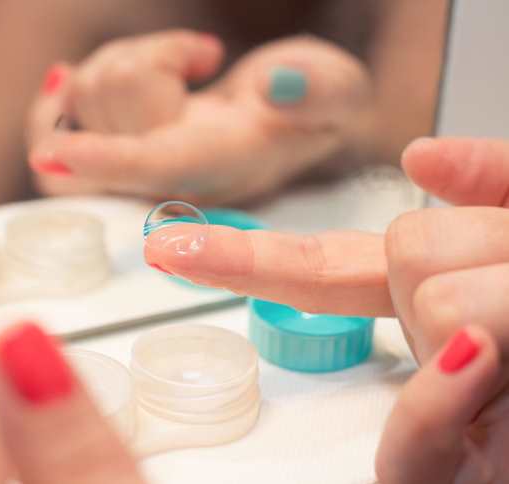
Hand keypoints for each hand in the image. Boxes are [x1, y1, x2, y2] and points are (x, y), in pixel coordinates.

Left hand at [27, 34, 371, 204]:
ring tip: (179, 72)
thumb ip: (322, 91)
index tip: (51, 151)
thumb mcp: (337, 93)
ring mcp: (130, 165)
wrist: (278, 123)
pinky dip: (65, 90)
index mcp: (220, 165)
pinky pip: (54, 120)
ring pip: (81, 93)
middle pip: (105, 102)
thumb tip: (277, 86)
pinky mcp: (109, 147)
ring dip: (128, 60)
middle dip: (148, 58)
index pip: (153, 167)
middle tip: (199, 61)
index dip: (105, 159)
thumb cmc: (308, 106)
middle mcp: (164, 176)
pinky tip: (80, 81)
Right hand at [144, 137, 508, 481]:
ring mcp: (447, 411)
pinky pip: (418, 435)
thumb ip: (505, 182)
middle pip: (402, 255)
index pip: (324, 267)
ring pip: (437, 307)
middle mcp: (439, 345)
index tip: (172, 252)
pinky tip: (482, 358)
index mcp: (453, 289)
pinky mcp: (449, 472)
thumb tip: (415, 161)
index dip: (246, 258)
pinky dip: (449, 385)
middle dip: (485, 248)